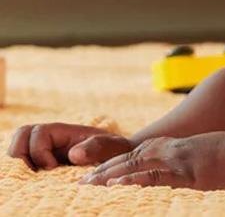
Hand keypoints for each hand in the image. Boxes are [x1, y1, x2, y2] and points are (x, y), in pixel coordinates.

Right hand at [7, 123, 133, 169]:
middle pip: (20, 136)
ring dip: (20, 164)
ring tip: (35, 177)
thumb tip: (73, 154)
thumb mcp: (113, 147)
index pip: (37, 132)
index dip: (39, 150)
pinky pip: (24, 163)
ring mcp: (44, 150)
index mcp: (64, 131)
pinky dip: (24, 172)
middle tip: (36, 173)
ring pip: (17, 149)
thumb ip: (98, 147)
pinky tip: (37, 181)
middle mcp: (50, 138)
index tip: (53, 167)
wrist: (119, 159)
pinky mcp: (43, 163)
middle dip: (21, 155)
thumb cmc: (115, 150)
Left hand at [81, 132, 224, 189]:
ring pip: (135, 166)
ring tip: (88, 185)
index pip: (135, 153)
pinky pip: (154, 178)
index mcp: (173, 146)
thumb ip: (184, 158)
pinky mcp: (185, 174)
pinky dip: (133, 180)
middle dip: (103, 170)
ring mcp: (177, 161)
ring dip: (109, 176)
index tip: (95, 173)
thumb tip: (178, 169)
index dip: (112, 163)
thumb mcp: (203, 151)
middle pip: (129, 159)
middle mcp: (170, 150)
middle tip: (81, 181)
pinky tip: (117, 185)